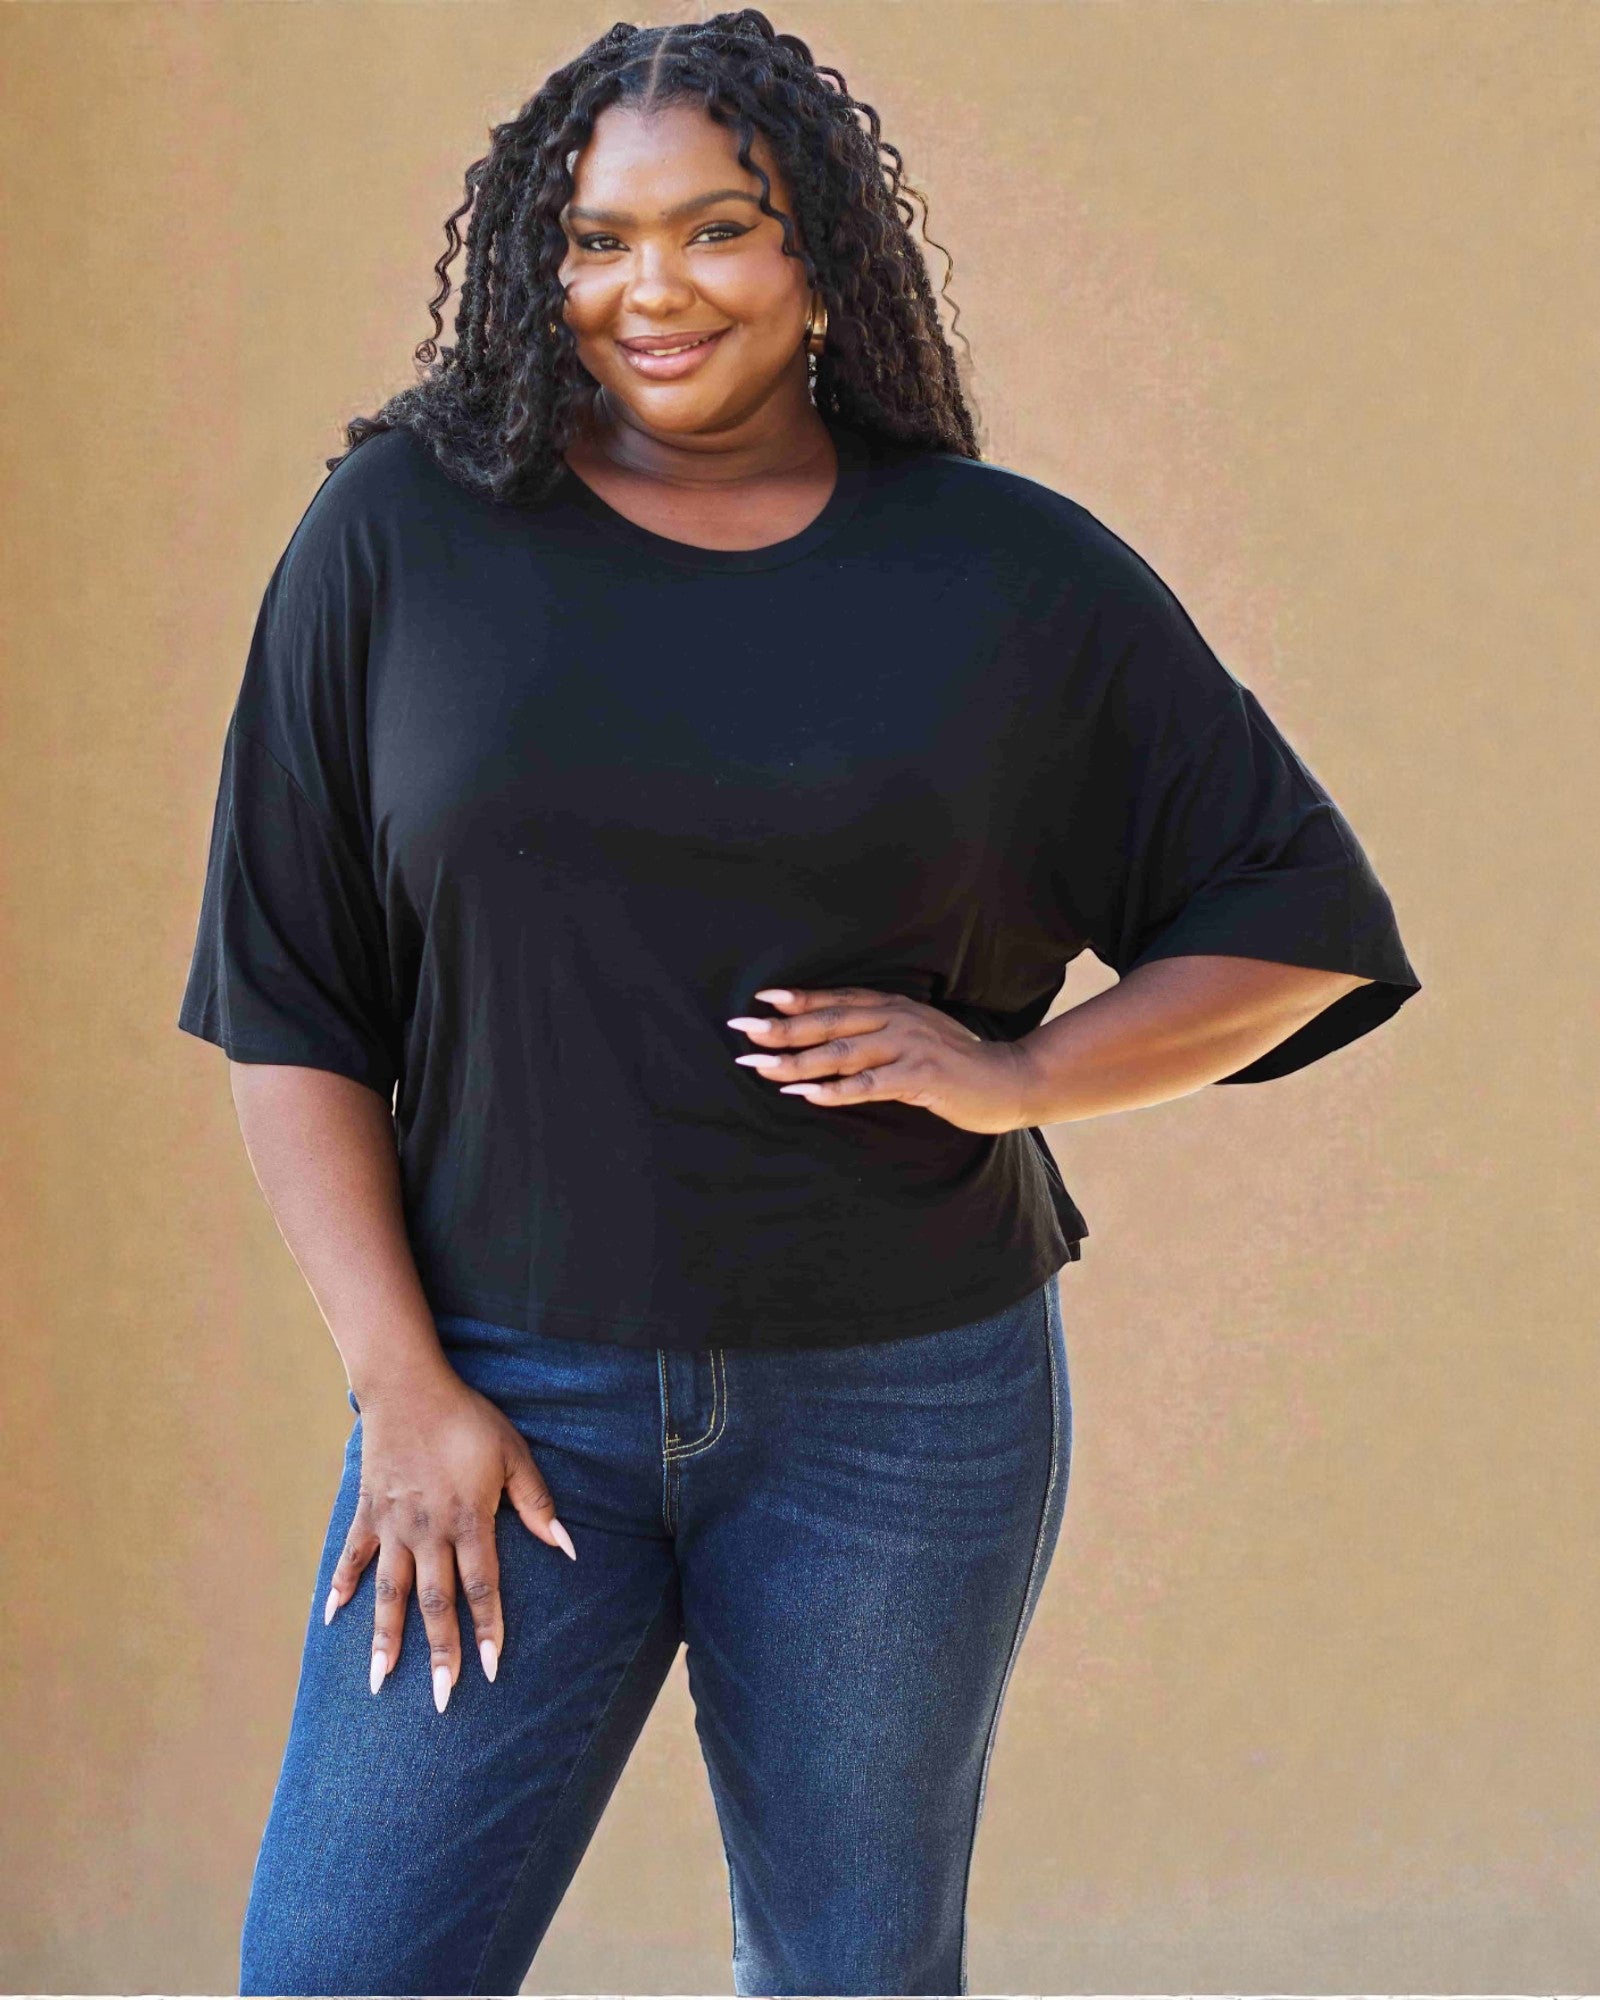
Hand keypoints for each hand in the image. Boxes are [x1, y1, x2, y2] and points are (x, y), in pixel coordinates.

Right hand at [321, 1364, 576, 1711]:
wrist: (408, 1387)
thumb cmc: (468, 1419)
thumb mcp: (513, 1454)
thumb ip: (536, 1503)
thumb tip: (567, 1547)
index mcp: (468, 1520)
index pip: (481, 1587)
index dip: (488, 1630)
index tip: (491, 1671)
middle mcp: (428, 1532)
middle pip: (436, 1604)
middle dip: (441, 1654)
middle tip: (442, 1699)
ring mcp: (393, 1526)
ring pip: (390, 1593)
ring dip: (385, 1639)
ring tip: (380, 1682)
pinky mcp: (367, 1512)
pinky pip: (352, 1557)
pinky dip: (342, 1588)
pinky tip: (333, 1619)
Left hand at [726, 986, 1039, 1135]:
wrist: (1009, 1079)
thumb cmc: (956, 1063)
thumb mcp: (916, 1035)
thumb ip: (879, 1031)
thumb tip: (831, 1039)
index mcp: (894, 1006)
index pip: (838, 999)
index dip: (799, 999)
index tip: (761, 1000)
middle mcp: (897, 1019)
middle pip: (830, 1022)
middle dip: (783, 1029)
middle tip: (743, 1032)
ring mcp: (909, 1046)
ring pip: (841, 1053)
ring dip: (796, 1061)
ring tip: (760, 1067)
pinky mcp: (920, 1076)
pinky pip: (869, 1084)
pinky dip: (835, 1090)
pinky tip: (806, 1094)